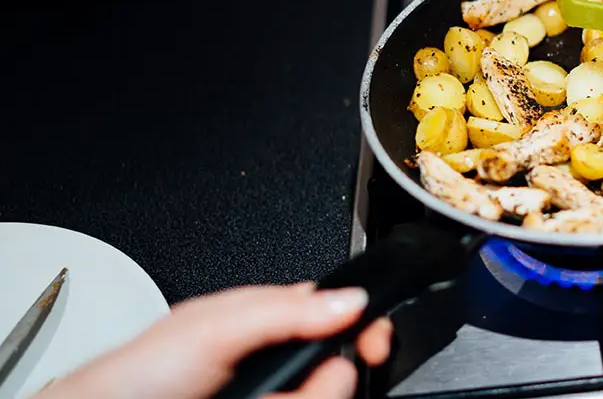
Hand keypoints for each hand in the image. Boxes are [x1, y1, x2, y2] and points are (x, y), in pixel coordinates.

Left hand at [35, 283, 392, 398]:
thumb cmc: (142, 373)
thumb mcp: (215, 326)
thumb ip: (284, 310)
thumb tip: (351, 300)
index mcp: (269, 318)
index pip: (338, 313)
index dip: (362, 325)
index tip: (375, 343)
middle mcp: (277, 359)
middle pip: (340, 364)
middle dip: (335, 373)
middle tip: (320, 380)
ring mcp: (274, 392)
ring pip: (327, 391)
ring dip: (316, 394)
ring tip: (270, 398)